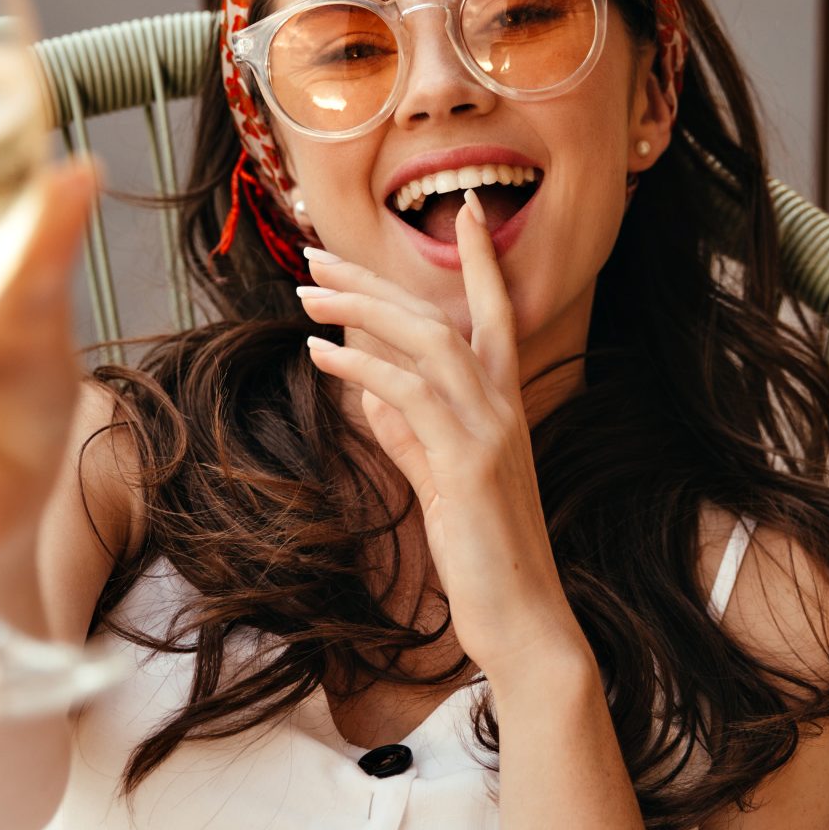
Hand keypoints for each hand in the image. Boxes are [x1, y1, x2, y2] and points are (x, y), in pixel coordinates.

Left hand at [298, 192, 588, 685]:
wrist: (522, 620)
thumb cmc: (483, 557)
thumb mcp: (440, 483)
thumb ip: (409, 434)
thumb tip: (371, 390)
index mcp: (501, 407)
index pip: (496, 315)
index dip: (482, 261)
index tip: (468, 209)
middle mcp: (503, 407)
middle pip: (439, 317)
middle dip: (377, 280)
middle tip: (318, 256)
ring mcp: (490, 432)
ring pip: (427, 342)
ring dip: (361, 310)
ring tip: (306, 294)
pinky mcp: (469, 463)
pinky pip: (410, 395)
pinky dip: (363, 367)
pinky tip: (322, 353)